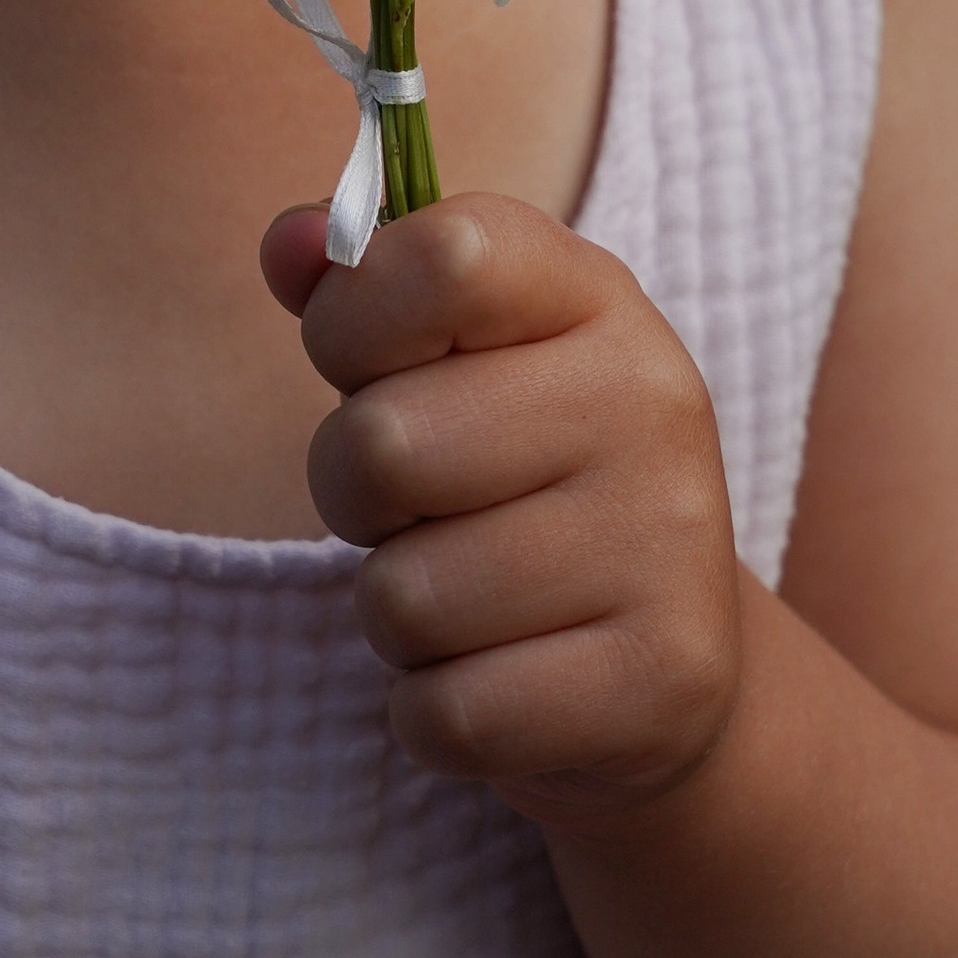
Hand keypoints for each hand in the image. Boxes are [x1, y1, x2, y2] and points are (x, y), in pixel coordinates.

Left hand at [261, 194, 741, 829]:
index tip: (372, 367)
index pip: (442, 258)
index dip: (352, 321)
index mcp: (594, 296)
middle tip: (417, 512)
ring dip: (399, 616)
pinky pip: (448, 713)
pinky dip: (437, 712)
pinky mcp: (663, 681)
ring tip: (470, 599)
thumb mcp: (450, 361)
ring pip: (403, 598)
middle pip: (381, 446)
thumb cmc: (515, 481)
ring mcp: (669, 543)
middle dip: (354, 498)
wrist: (665, 667)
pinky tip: (502, 678)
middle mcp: (650, 403)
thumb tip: (288, 244)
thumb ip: (357, 290)